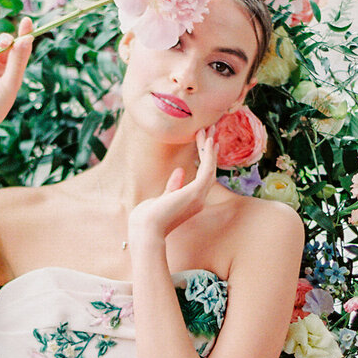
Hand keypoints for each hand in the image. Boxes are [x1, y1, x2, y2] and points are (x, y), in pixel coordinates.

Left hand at [127, 129, 218, 246]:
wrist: (145, 229)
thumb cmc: (148, 218)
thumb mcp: (162, 199)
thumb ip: (173, 187)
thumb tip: (181, 170)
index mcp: (190, 202)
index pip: (203, 178)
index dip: (206, 160)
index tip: (207, 144)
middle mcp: (198, 200)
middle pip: (210, 170)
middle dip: (210, 150)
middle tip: (212, 130)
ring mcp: (199, 197)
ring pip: (210, 167)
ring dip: (209, 148)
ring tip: (209, 128)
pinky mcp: (196, 192)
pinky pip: (207, 169)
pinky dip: (208, 154)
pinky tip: (207, 140)